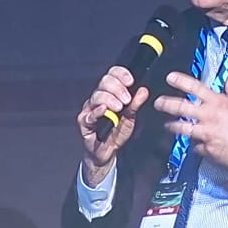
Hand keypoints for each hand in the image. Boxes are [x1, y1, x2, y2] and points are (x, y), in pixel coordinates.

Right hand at [77, 65, 147, 180]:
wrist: (105, 152)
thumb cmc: (115, 134)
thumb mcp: (130, 118)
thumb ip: (136, 105)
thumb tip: (143, 90)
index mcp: (109, 94)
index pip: (111, 76)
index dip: (120, 74)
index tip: (130, 81)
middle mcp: (98, 98)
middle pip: (104, 83)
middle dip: (117, 88)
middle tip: (127, 99)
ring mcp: (89, 109)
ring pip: (97, 96)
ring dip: (110, 99)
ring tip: (120, 107)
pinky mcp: (84, 122)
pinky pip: (89, 114)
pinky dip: (97, 111)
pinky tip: (104, 110)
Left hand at [153, 71, 227, 181]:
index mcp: (219, 103)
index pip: (194, 87)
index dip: (180, 81)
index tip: (170, 77)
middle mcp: (209, 116)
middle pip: (180, 107)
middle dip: (165, 103)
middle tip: (158, 103)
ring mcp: (206, 133)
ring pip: (181, 128)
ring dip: (172, 126)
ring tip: (167, 125)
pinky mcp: (207, 149)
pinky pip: (196, 146)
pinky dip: (197, 145)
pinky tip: (198, 145)